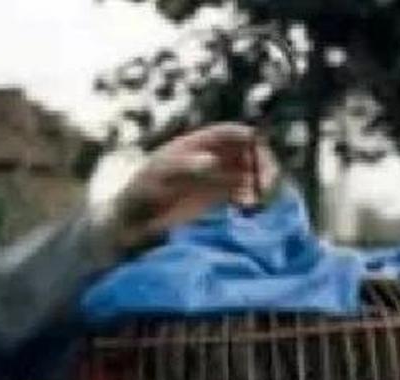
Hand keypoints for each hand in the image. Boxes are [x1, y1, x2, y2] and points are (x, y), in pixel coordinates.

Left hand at [108, 123, 276, 248]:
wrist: (133, 224)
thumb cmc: (141, 196)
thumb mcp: (159, 179)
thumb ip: (184, 168)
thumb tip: (211, 160)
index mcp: (194, 145)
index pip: (227, 134)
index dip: (245, 137)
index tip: (259, 147)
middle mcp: (209, 158)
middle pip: (244, 152)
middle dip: (259, 162)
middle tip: (267, 180)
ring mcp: (215, 179)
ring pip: (248, 173)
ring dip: (258, 181)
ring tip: (259, 197)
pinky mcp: (217, 199)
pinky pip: (242, 193)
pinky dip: (250, 198)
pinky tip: (248, 208)